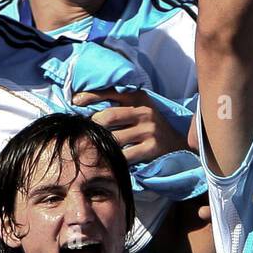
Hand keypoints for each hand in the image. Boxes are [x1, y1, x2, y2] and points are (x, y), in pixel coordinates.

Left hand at [72, 88, 187, 163]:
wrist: (178, 143)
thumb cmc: (150, 125)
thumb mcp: (139, 108)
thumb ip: (119, 105)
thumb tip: (85, 108)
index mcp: (138, 98)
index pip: (109, 93)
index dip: (90, 97)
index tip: (75, 102)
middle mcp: (144, 111)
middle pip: (108, 117)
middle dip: (92, 125)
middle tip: (85, 132)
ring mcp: (148, 130)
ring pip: (114, 138)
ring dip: (100, 144)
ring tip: (93, 147)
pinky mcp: (151, 148)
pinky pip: (124, 155)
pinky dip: (114, 158)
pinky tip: (108, 159)